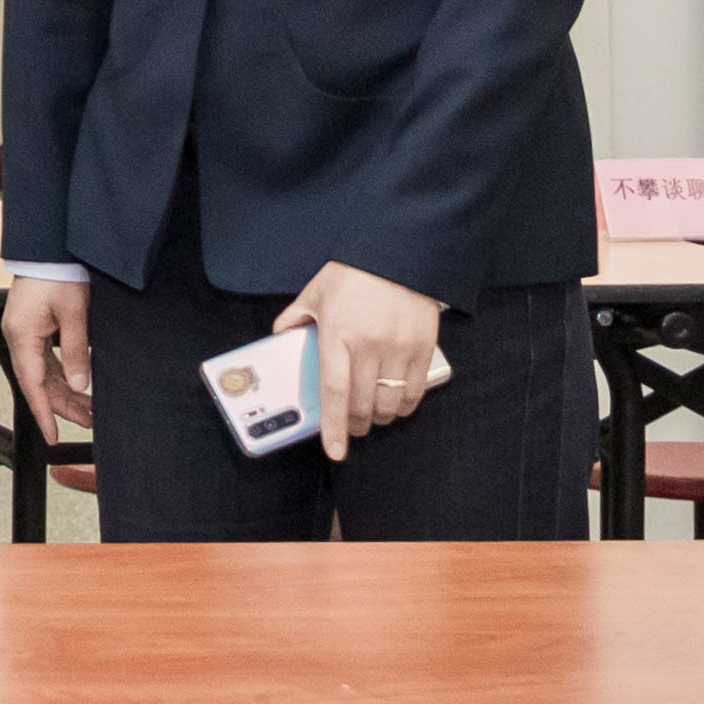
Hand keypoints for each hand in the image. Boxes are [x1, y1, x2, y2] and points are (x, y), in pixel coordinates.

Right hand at [1, 277, 94, 435]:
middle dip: (63, 405)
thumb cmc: (58, 273)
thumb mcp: (74, 313)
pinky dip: (63, 376)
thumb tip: (80, 384)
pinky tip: (78, 387)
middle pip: (39, 383)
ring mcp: (25, 333)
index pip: (32, 384)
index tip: (53, 435)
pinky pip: (46, 361)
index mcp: (22, 336)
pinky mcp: (34, 328)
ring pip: (44, 374)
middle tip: (89, 421)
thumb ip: (77, 351)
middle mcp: (19, 338)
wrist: (50, 248)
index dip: (44, 413)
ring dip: (65, 392)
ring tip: (89, 409)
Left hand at [275, 262, 442, 463]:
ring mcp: (399, 347)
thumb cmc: (352, 273)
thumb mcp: (314, 292)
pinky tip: (395, 405)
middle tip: (351, 428)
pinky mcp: (424, 346)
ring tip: (372, 417)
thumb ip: (294, 318)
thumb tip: (279, 338)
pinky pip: (415, 390)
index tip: (335, 451)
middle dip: (356, 425)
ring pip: (390, 402)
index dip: (334, 427)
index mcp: (337, 333)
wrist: (399, 251)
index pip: (334, 391)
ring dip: (379, 418)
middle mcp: (369, 345)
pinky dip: (404, 405)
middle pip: (363, 403)